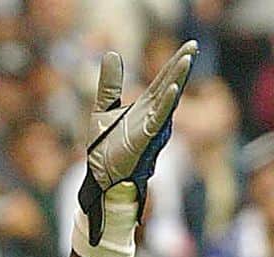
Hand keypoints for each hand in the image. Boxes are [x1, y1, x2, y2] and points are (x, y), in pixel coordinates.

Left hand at [78, 40, 197, 244]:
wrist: (99, 176)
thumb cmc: (105, 147)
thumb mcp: (103, 108)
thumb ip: (110, 83)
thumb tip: (112, 53)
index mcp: (145, 108)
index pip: (163, 80)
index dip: (175, 63)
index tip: (190, 45)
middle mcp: (153, 116)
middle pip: (169, 85)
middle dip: (181, 65)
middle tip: (193, 44)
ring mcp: (150, 128)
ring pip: (167, 100)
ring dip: (176, 80)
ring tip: (186, 59)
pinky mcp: (144, 140)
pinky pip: (158, 120)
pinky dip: (166, 104)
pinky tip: (172, 89)